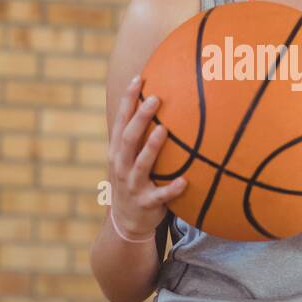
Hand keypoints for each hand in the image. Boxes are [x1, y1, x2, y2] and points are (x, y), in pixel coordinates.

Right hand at [108, 74, 186, 236]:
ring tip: (164, 130)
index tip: (138, 79)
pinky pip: (160, 196)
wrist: (126, 222)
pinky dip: (171, 189)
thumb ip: (139, 135)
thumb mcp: (128, 158)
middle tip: (155, 98)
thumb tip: (159, 101)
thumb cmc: (133, 180)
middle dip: (140, 118)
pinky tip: (184, 181)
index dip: (127, 100)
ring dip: (151, 147)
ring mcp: (132, 186)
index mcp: (117, 152)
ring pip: (141, 165)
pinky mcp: (146, 203)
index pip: (120, 122)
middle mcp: (121, 166)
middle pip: (129, 138)